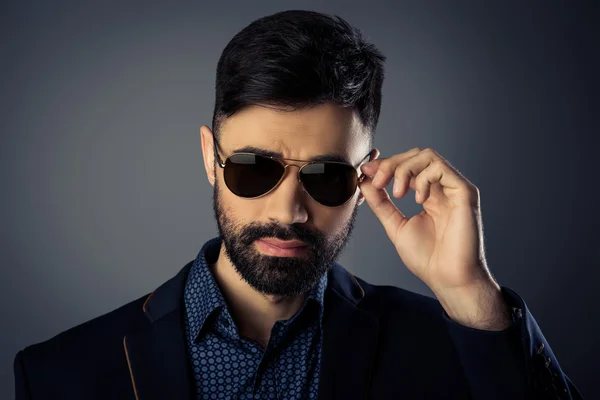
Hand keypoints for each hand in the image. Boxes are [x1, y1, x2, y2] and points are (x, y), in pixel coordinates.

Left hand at [359, 148, 509, 329]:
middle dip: (391, 164)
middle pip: (416, 155)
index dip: (385, 164)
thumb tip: (365, 181)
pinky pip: (441, 168)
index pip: (407, 166)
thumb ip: (381, 203)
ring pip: (427, 156)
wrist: (448, 279)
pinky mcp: (465, 192)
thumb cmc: (428, 258)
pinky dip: (422, 178)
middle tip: (378, 181)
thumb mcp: (395, 225)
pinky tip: (417, 199)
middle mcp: (443, 188)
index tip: (366, 171)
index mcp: (429, 195)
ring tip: (397, 193)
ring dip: (404, 169)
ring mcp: (454, 189)